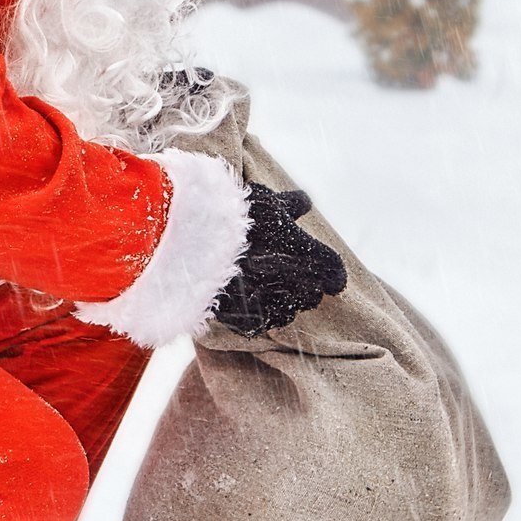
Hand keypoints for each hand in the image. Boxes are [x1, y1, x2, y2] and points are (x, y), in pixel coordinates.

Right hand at [212, 184, 348, 335]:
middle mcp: (285, 275)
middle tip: (307, 282)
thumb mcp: (261, 199)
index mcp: (296, 246)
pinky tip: (263, 304)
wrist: (183, 238)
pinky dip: (269, 314)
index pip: (330, 266)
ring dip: (292, 301)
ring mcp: (264, 298)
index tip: (336, 280)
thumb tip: (305, 204)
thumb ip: (289, 205)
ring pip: (292, 309)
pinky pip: (267, 322)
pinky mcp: (241, 316)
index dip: (335, 274)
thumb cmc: (225, 212)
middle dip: (312, 287)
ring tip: (283, 291)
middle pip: (313, 292)